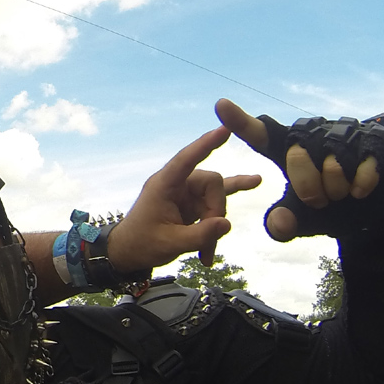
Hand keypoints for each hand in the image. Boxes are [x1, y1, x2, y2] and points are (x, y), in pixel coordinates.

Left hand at [107, 126, 260, 270]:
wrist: (129, 253)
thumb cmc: (142, 244)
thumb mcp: (170, 244)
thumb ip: (199, 235)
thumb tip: (227, 224)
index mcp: (164, 184)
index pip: (187, 159)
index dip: (206, 144)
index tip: (225, 130)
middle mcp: (177, 183)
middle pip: (213, 183)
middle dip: (216, 211)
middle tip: (208, 239)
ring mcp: (187, 193)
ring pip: (216, 198)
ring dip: (215, 225)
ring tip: (207, 253)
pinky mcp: (193, 205)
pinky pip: (215, 203)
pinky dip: (225, 211)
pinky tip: (254, 182)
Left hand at [215, 98, 383, 241]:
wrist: (368, 216)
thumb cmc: (323, 212)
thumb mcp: (298, 223)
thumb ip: (283, 225)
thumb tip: (280, 222)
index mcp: (285, 149)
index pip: (260, 134)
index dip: (240, 122)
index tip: (220, 106)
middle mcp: (311, 134)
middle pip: (296, 156)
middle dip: (307, 189)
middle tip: (318, 202)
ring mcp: (342, 133)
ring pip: (331, 163)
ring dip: (335, 190)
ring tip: (340, 194)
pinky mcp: (372, 140)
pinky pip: (361, 167)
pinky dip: (359, 186)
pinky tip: (360, 190)